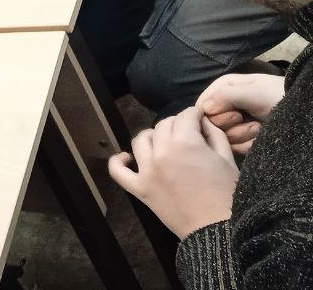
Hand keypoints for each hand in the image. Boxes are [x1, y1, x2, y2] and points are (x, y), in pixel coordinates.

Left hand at [108, 109, 238, 238]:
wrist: (217, 232)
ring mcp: (147, 170)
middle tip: (188, 133)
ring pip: (141, 140)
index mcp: (185, 142)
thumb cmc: (228, 196)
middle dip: (177, 124)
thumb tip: (202, 122)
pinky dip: (118, 162)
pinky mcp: (139, 188)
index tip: (199, 118)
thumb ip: (214, 135)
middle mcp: (162, 151)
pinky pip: (118, 171)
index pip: (185, 116)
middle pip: (163, 125)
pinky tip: (126, 158)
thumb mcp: (227, 160)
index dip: (194, 115)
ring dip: (152, 137)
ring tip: (164, 142)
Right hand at [198, 72, 284, 155]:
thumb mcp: (252, 92)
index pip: (201, 106)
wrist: (302, 116)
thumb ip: (224, 96)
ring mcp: (234, 124)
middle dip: (232, 126)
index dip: (213, 114)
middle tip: (249, 119)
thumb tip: (202, 110)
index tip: (234, 114)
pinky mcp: (242, 139)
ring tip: (260, 127)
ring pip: (223, 138)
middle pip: (211, 125)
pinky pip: (235, 148)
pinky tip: (262, 136)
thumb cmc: (277, 97)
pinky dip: (250, 144)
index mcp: (222, 89)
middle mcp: (224, 106)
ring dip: (244, 135)